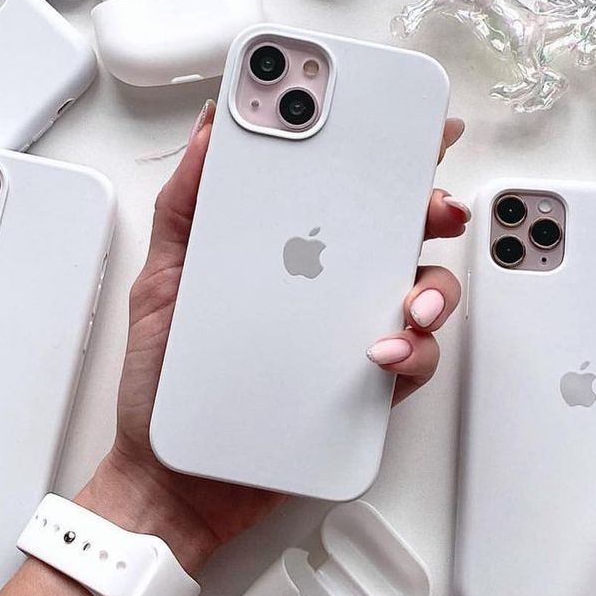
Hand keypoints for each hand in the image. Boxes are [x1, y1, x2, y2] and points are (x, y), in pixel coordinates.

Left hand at [78, 102, 467, 572]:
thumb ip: (188, 203)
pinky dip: (412, 352)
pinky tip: (381, 351)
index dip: (379, 150)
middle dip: (428, 205)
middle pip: (398, 230)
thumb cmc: (165, 378)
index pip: (340, 187)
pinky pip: (414, 361)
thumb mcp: (163, 276)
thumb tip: (215, 128)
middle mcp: (326, 286)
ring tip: (407, 299)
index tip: (402, 121)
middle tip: (430, 201)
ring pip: (423, 291)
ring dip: (432, 285)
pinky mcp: (366, 389)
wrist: (171, 475)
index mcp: (286, 248)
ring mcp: (349, 334)